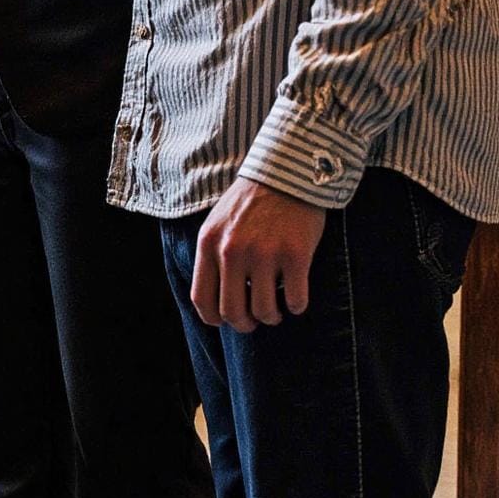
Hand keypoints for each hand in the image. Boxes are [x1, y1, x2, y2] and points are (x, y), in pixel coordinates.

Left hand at [190, 177, 328, 332]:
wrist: (286, 173)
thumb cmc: (251, 202)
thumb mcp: (218, 223)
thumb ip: (213, 255)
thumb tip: (215, 299)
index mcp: (209, 244)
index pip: (202, 298)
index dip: (214, 319)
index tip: (225, 321)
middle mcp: (232, 251)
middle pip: (232, 312)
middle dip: (244, 324)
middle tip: (255, 321)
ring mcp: (265, 254)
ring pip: (265, 311)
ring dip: (272, 317)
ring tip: (276, 310)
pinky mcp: (296, 254)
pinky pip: (295, 300)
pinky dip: (296, 306)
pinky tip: (296, 299)